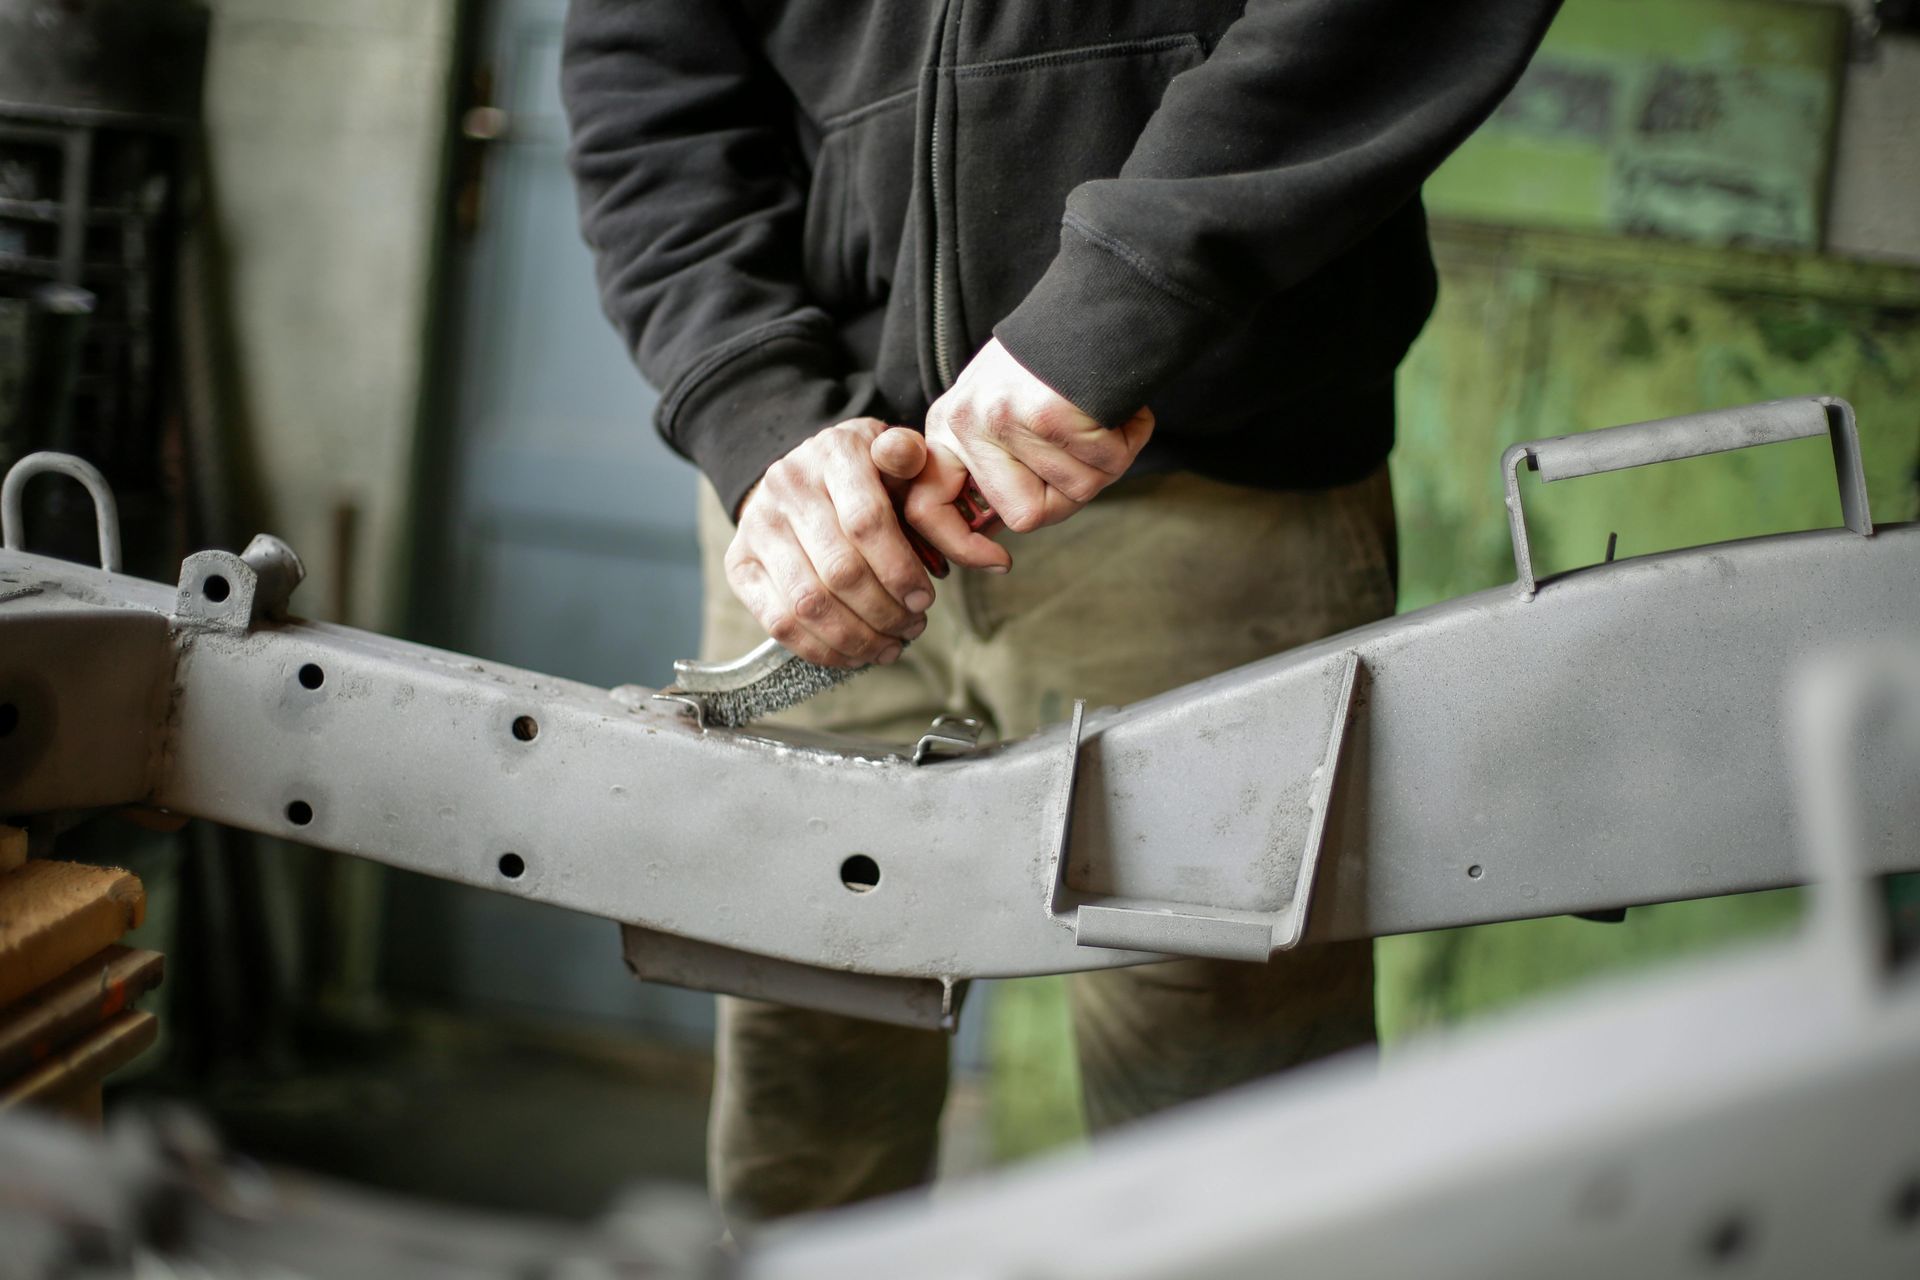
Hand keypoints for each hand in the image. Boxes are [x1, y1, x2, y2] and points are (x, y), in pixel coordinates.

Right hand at [728, 418, 932, 667]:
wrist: (803, 476)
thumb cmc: (865, 474)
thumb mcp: (893, 454)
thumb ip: (908, 458)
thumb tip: (906, 455)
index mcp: (833, 453)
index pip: (867, 522)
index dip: (899, 571)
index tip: (924, 601)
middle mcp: (786, 485)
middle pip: (840, 570)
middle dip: (884, 612)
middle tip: (913, 627)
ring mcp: (756, 526)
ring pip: (809, 603)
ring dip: (856, 638)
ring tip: (888, 646)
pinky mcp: (739, 564)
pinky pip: (778, 622)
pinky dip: (821, 650)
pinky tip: (853, 655)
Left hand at [915, 338, 1153, 566]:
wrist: (1097, 300)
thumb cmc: (1054, 359)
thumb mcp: (999, 405)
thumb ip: (992, 463)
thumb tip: (989, 529)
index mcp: (949, 427)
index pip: (928, 507)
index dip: (960, 546)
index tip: (996, 562)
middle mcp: (968, 425)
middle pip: (1025, 516)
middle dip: (1070, 493)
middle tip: (1090, 453)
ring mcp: (1004, 421)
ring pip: (1075, 492)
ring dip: (1108, 462)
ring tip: (1106, 418)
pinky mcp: (1046, 416)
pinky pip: (1105, 464)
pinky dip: (1130, 439)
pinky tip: (1123, 409)